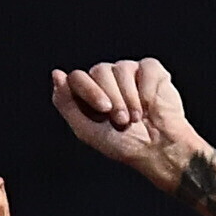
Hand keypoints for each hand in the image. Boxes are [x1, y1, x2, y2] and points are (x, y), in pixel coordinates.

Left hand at [50, 59, 201, 190]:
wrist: (158, 148)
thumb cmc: (123, 144)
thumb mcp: (86, 129)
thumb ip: (66, 103)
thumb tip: (57, 74)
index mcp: (88, 93)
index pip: (77, 77)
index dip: (90, 91)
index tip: (104, 110)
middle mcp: (106, 79)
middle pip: (99, 71)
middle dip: (112, 98)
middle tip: (122, 120)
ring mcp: (128, 72)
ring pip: (121, 68)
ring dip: (130, 98)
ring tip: (136, 118)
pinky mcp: (150, 70)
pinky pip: (144, 67)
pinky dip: (147, 89)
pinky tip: (150, 105)